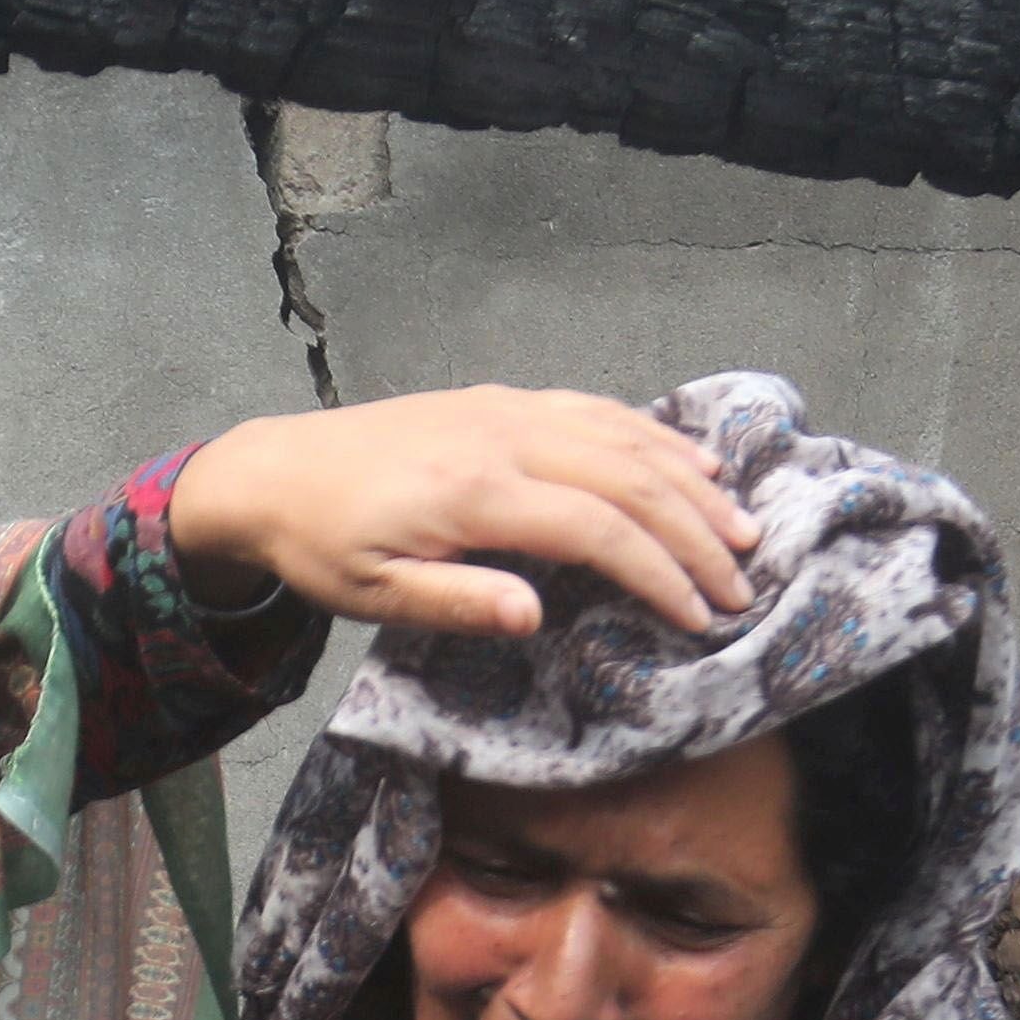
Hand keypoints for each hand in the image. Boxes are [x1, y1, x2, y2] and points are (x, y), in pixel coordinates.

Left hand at [168, 386, 758, 644]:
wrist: (274, 471)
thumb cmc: (323, 544)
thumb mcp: (372, 594)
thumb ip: (456, 603)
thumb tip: (537, 617)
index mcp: (475, 491)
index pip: (598, 530)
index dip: (660, 574)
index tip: (701, 618)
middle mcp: (504, 436)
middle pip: (630, 479)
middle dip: (697, 533)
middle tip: (744, 584)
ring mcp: (508, 410)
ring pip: (624, 436)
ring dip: (691, 481)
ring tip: (743, 526)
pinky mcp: (503, 401)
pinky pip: (596, 411)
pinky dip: (653, 437)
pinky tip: (691, 462)